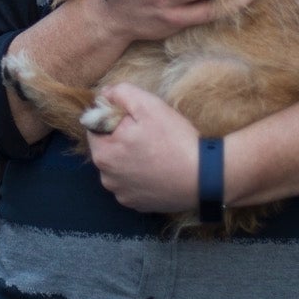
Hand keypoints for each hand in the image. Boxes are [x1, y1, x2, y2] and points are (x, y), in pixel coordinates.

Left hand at [86, 84, 199, 212]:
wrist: (204, 177)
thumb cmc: (174, 140)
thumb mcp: (148, 105)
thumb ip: (120, 94)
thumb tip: (105, 93)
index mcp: (103, 154)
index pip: (94, 127)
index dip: (112, 117)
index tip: (134, 118)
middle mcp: (107, 179)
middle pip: (106, 148)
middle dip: (121, 138)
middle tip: (148, 133)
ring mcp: (123, 195)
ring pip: (118, 168)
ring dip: (129, 158)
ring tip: (154, 152)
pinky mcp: (138, 205)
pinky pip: (132, 184)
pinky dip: (140, 176)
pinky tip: (158, 169)